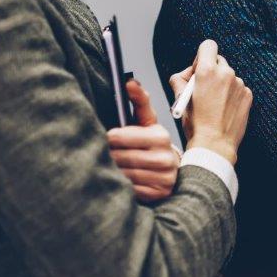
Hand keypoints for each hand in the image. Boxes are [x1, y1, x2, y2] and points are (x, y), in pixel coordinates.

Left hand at [107, 79, 179, 201]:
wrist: (170, 169)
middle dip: (109, 156)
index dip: (109, 138)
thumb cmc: (152, 143)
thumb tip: (129, 82)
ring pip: (124, 175)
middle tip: (106, 155)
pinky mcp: (160, 193)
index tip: (107, 139)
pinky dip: (123, 186)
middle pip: (120, 157)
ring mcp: (164, 177)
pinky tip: (123, 181)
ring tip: (113, 167)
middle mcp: (165, 158)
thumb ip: (138, 101)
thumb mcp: (147, 121)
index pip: (120, 136)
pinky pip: (131, 190)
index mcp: (161, 136)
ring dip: (114, 171)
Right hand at [169, 39, 252, 165]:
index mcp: (207, 70)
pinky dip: (231, 95)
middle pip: (218, 61)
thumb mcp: (180, 98)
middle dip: (211, 71)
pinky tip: (224, 109)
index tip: (199, 69)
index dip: (202, 56)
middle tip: (203, 88)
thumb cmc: (195, 122)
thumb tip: (187, 73)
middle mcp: (226, 73)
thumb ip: (180, 79)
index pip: (208, 45)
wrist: (214, 144)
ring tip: (213, 104)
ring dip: (222, 84)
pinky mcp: (248, 94)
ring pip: (228, 76)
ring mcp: (239, 84)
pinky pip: (238, 88)